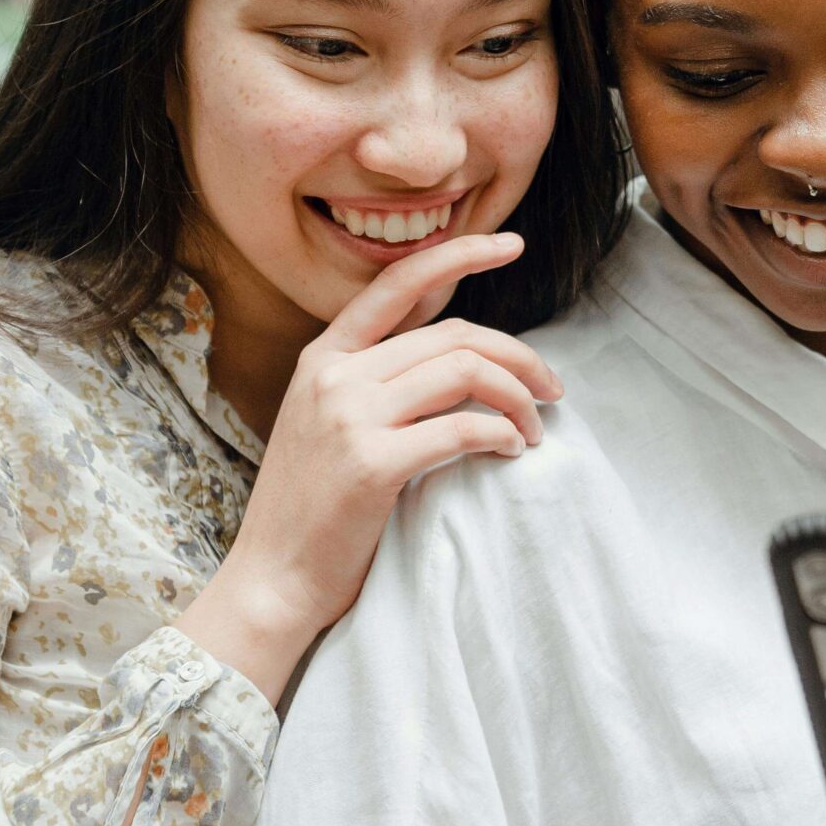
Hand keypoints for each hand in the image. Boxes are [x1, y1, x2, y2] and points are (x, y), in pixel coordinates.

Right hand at [181, 233, 562, 698]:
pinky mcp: (372, 463)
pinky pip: (463, 428)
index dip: (461, 254)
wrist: (272, 581)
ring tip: (534, 429)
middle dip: (519, 356)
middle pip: (455, 334)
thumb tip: (459, 357)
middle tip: (553, 388)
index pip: (399, 283)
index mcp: (323, 358)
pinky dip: (502, 435)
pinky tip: (512, 452)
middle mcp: (334, 376)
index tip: (511, 244)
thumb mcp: (328, 425)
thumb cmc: (314, 511)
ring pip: (466, 371)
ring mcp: (350, 417)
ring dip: (519, 398)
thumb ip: (378, 384)